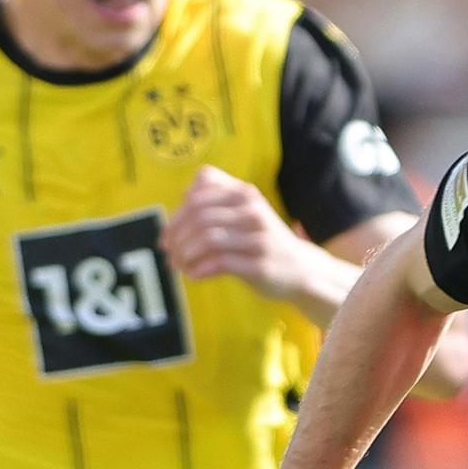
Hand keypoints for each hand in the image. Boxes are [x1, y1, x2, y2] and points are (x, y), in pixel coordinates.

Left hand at [162, 165, 310, 298]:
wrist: (299, 268)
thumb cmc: (260, 239)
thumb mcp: (243, 210)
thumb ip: (214, 200)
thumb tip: (179, 207)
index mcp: (245, 193)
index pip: (197, 197)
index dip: (175, 217)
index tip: (167, 236)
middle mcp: (253, 211)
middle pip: (199, 218)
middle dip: (177, 238)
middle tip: (169, 254)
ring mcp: (259, 238)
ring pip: (207, 239)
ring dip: (185, 255)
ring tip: (180, 266)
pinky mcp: (260, 265)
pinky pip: (219, 263)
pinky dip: (199, 269)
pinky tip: (194, 275)